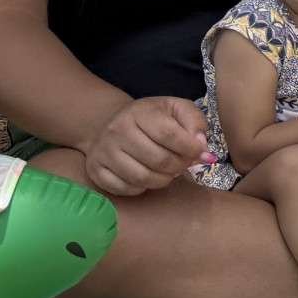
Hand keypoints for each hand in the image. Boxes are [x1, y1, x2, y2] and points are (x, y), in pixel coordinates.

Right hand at [81, 96, 207, 197]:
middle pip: (158, 160)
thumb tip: (202, 146)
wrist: (112, 123)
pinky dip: (143, 188)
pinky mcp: (96, 171)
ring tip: (170, 171)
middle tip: (186, 164)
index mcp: (139, 112)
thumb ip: (195, 122)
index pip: (169, 135)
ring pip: (142, 178)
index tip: (202, 153)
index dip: (190, 148)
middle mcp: (117, 130)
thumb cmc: (152, 117)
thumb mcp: (176, 109)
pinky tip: (149, 176)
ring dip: (164, 179)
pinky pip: (126, 189)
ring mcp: (103, 152)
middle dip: (180, 166)